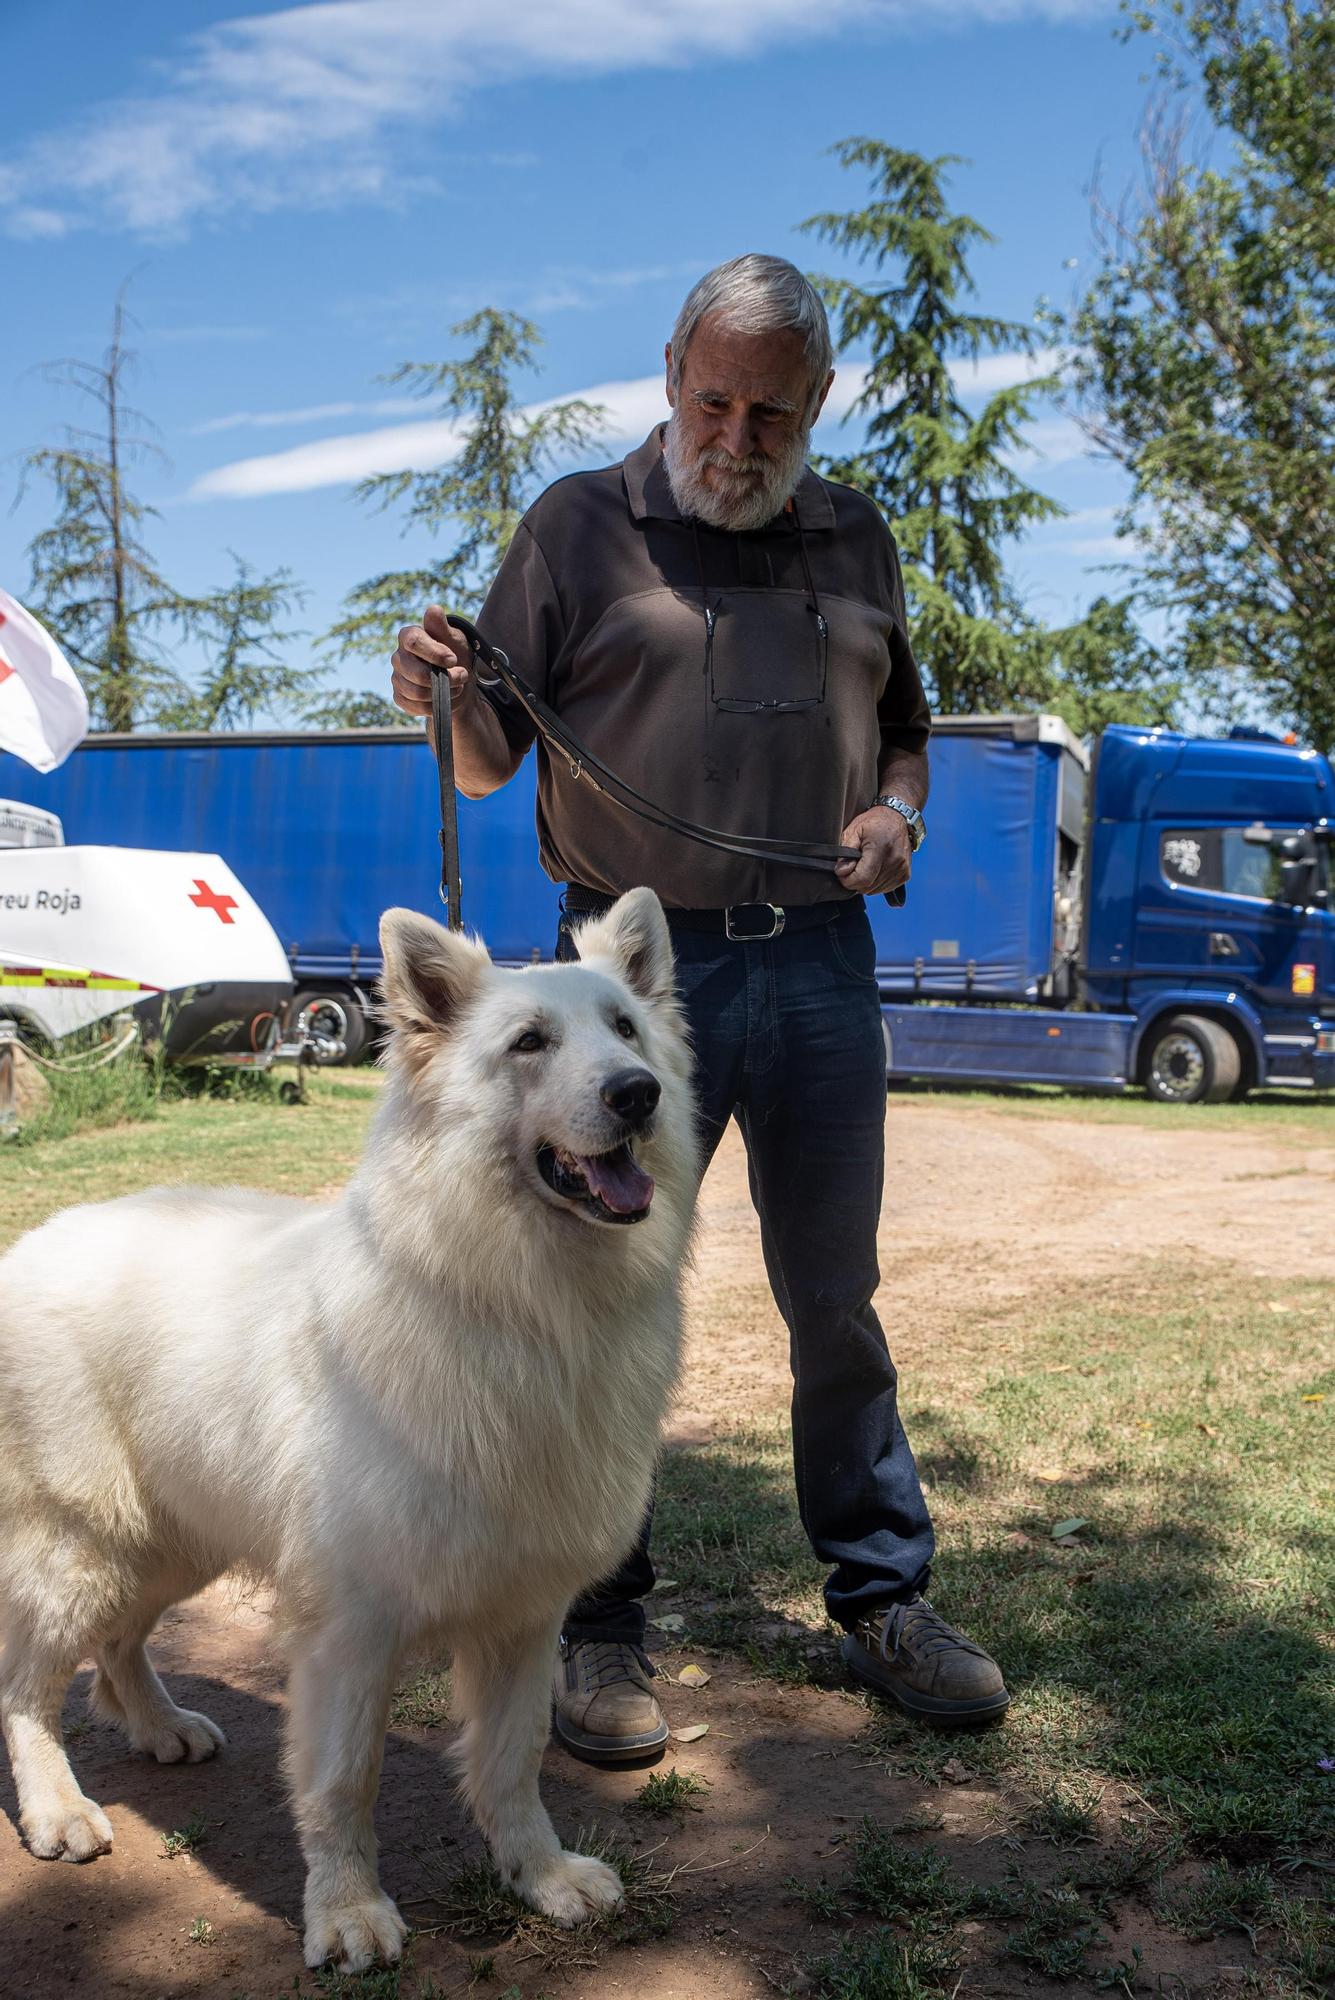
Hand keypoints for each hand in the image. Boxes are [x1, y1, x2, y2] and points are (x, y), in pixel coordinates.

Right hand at [390, 604, 474, 721]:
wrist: (457, 681)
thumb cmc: (454, 653)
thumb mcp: (454, 638)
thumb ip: (442, 627)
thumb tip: (433, 610)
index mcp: (408, 637)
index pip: (413, 642)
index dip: (434, 653)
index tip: (453, 660)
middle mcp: (399, 657)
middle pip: (415, 672)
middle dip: (444, 678)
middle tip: (462, 675)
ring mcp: (397, 678)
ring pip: (416, 692)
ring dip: (442, 693)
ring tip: (457, 686)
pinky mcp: (400, 697)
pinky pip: (412, 706)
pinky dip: (433, 706)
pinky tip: (443, 698)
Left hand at [835, 805, 912, 895]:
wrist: (897, 817)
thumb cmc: (874, 822)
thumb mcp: (854, 830)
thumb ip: (845, 851)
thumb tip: (841, 871)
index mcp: (880, 847)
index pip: (862, 879)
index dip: (847, 880)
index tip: (843, 872)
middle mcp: (894, 860)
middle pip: (867, 887)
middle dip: (855, 881)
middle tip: (852, 866)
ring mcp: (902, 868)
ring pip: (875, 890)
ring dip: (866, 882)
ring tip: (865, 865)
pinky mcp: (906, 874)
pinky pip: (885, 888)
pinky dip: (876, 883)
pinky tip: (875, 869)